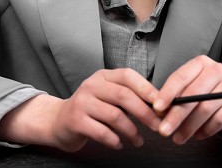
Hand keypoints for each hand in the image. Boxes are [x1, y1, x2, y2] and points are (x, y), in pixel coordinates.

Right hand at [0, 68, 160, 151]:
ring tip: (138, 141)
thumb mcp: (107, 96)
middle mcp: (92, 85)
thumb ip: (128, 97)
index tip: (162, 104)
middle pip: (124, 96)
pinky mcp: (75, 120)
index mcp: (103, 76)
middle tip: (157, 126)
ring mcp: (82, 102)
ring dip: (131, 131)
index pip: (128, 76)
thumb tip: (158, 106)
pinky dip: (114, 140)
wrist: (58, 121)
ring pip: (114, 116)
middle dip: (145, 113)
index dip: (147, 89)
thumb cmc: (90, 109)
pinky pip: (101, 132)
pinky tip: (119, 144)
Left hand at [152, 55, 221, 143]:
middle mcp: (217, 70)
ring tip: (178, 138)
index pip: (181, 77)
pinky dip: (206, 130)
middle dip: (176, 115)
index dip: (167, 93)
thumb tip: (160, 112)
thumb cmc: (208, 91)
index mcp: (200, 63)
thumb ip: (176, 97)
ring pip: (205, 109)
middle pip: (193, 94)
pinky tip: (197, 135)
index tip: (157, 108)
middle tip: (164, 131)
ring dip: (189, 127)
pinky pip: (220, 119)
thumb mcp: (192, 87)